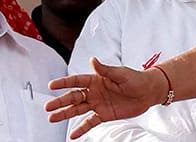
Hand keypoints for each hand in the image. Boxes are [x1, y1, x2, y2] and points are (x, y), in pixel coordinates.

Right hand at [45, 57, 166, 138]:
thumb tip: (92, 60)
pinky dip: (81, 128)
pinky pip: (90, 122)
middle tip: (47, 107)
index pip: (76, 81)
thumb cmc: (135, 79)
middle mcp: (94, 92)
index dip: (64, 83)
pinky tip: (72, 134)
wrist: (148, 92)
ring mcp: (97, 104)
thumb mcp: (121, 73)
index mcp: (96, 79)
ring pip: (77, 110)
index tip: (51, 85)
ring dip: (65, 114)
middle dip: (60, 102)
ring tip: (52, 119)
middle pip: (73, 97)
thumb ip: (105, 69)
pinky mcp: (104, 115)